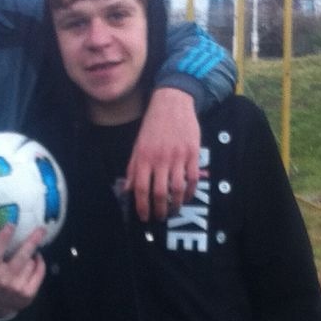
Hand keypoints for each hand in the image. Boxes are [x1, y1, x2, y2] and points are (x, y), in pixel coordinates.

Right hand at [0, 225, 45, 318]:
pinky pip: (39, 273)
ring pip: (31, 263)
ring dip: (32, 255)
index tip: (11, 224)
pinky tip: (36, 259)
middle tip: (41, 228)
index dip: (4, 238)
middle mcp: (5, 279)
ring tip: (31, 250)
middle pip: (21, 257)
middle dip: (32, 242)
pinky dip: (39, 264)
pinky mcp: (29, 293)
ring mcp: (18, 287)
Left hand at [125, 86, 201, 220]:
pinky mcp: (193, 153)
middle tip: (160, 217)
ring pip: (177, 189)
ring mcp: (178, 157)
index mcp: (144, 157)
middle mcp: (160, 159)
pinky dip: (190, 192)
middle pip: (159, 193)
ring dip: (175, 204)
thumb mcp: (138, 145)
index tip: (144, 217)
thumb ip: (133, 168)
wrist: (172, 103)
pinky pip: (193, 178)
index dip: (142, 207)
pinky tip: (186, 197)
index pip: (141, 189)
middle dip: (159, 210)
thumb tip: (128, 190)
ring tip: (173, 210)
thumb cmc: (153, 125)